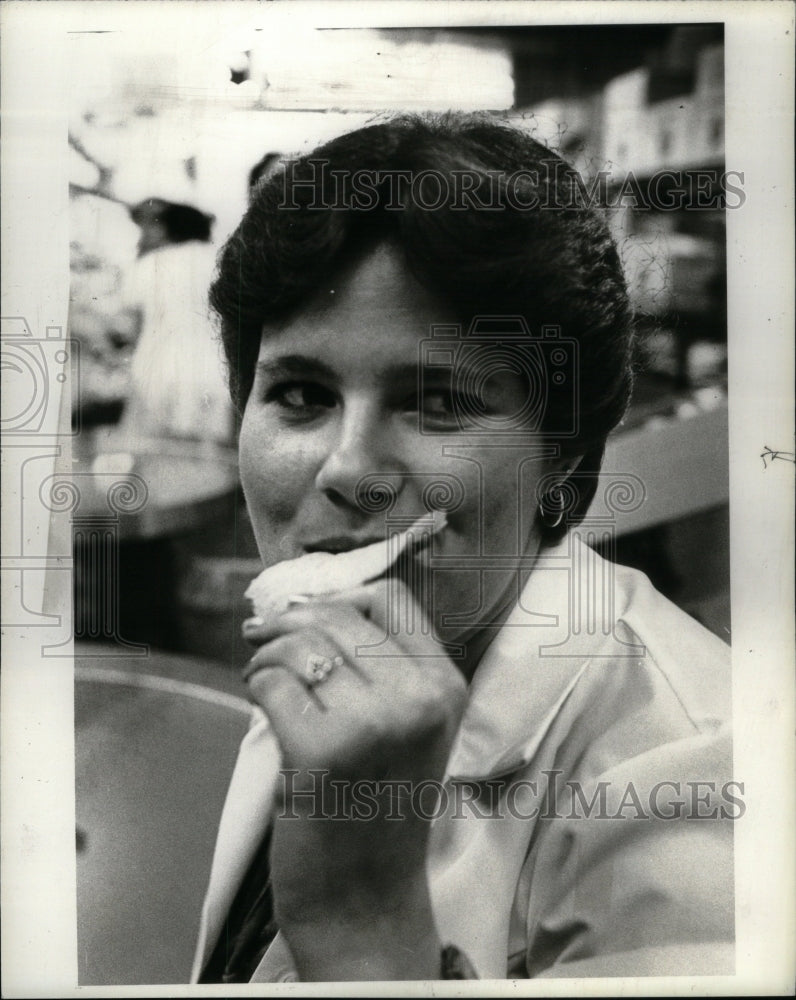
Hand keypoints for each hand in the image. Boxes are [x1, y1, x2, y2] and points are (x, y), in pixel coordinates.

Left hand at [242, 579, 466, 979]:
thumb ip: (376, 667)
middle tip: (263, 636)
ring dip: (267, 653)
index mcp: (445, 686)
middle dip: (290, 620)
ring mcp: (372, 724)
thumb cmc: (375, 809)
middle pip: (339, 614)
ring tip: (260, 674)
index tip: (307, 615)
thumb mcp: (405, 728)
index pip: (391, 597)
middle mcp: (418, 698)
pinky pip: (271, 682)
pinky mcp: (321, 751)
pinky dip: (255, 683)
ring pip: (300, 643)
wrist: (365, 901)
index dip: (339, 597)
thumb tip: (302, 606)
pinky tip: (258, 699)